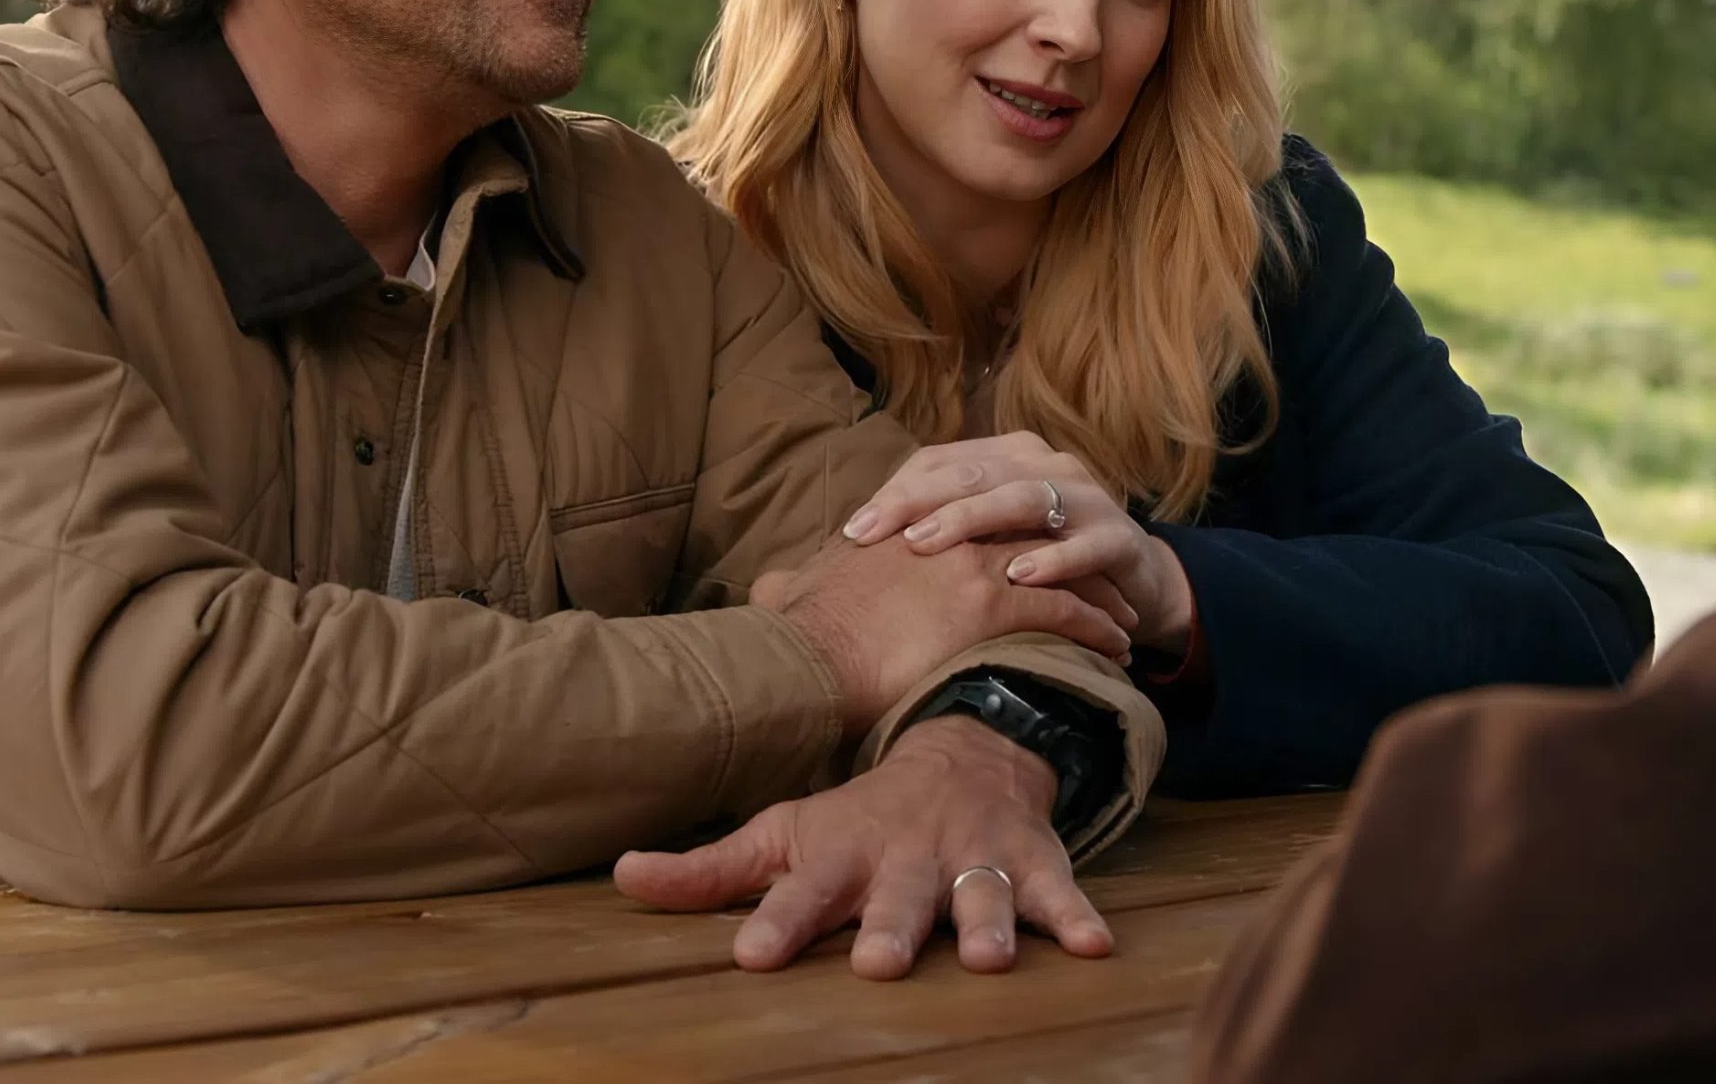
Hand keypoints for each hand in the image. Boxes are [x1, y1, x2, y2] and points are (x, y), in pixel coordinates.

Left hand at [614, 714, 1116, 977]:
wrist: (963, 751)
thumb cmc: (858, 817)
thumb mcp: (784, 834)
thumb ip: (708, 872)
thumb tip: (618, 877)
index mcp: (841, 854)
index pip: (800, 891)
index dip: (777, 921)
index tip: (752, 953)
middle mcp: (906, 858)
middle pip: (897, 899)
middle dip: (892, 929)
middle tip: (880, 963)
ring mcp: (971, 858)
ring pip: (980, 895)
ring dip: (986, 923)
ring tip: (991, 958)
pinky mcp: (1030, 861)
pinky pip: (1059, 890)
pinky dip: (1078, 914)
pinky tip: (1097, 945)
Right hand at [756, 524, 1131, 738]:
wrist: (807, 657)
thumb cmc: (797, 633)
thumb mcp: (795, 593)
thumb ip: (792, 582)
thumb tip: (764, 589)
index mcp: (911, 523)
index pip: (983, 513)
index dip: (1017, 533)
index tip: (1041, 553)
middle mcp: (950, 530)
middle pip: (1031, 528)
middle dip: (1072, 553)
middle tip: (1100, 577)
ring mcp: (975, 560)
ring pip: (1058, 565)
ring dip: (1098, 593)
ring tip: (1122, 620)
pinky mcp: (995, 601)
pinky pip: (1066, 607)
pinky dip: (1098, 626)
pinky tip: (1117, 646)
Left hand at [842, 434, 1194, 651]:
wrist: (1133, 584)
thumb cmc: (1043, 557)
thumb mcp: (990, 538)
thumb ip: (941, 528)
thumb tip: (862, 542)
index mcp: (1008, 455)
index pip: (942, 462)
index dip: (896, 492)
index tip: (854, 529)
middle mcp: (1046, 464)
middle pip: (972, 474)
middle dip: (916, 504)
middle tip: (871, 535)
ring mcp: (1087, 497)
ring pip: (1023, 499)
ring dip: (971, 521)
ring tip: (926, 545)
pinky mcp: (1120, 538)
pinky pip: (1085, 545)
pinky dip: (1051, 559)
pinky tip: (1017, 577)